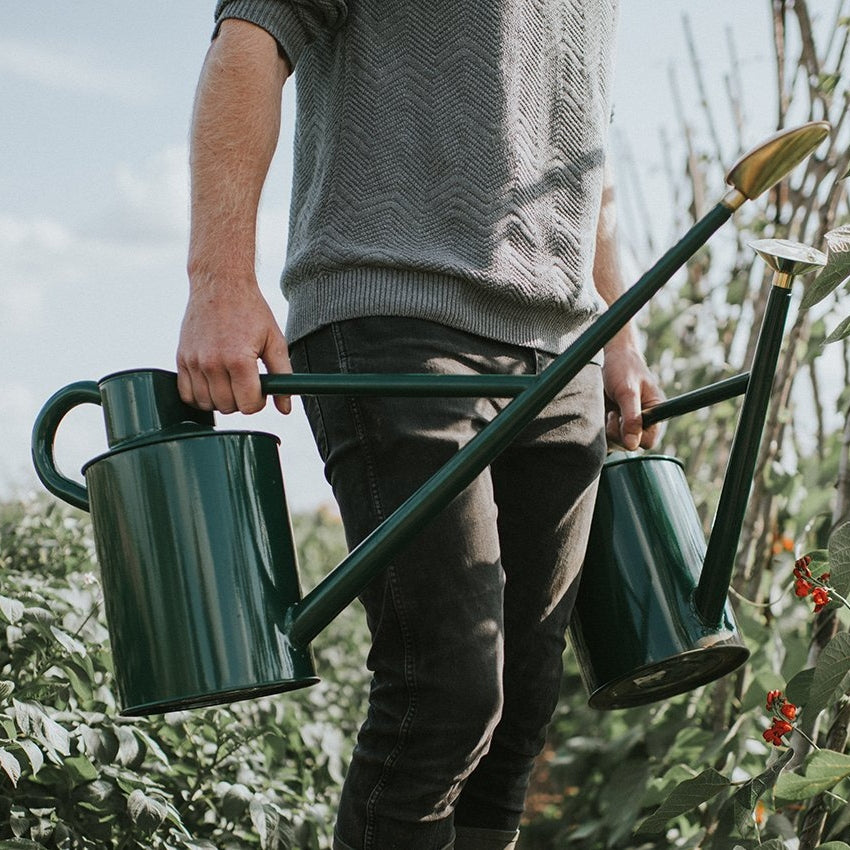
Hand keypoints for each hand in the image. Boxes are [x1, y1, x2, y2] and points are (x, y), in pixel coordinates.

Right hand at [176, 275, 291, 414]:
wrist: (220, 284)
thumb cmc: (250, 311)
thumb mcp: (275, 341)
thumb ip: (282, 375)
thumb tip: (285, 408)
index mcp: (239, 360)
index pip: (249, 405)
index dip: (258, 402)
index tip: (260, 389)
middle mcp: (213, 363)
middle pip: (228, 407)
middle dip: (241, 400)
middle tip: (246, 382)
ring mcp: (194, 362)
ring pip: (207, 404)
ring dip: (221, 400)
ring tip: (230, 381)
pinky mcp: (181, 358)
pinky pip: (186, 394)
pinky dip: (200, 396)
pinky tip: (213, 384)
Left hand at [601, 340, 663, 450]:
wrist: (608, 357)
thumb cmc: (623, 368)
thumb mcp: (628, 391)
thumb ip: (632, 418)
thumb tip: (633, 445)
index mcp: (654, 413)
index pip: (649, 441)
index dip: (635, 436)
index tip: (623, 419)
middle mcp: (642, 421)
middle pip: (630, 445)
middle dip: (618, 431)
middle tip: (614, 411)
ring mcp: (626, 423)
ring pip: (616, 442)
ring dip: (608, 428)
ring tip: (609, 409)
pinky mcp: (612, 423)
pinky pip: (605, 437)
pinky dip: (601, 427)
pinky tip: (602, 412)